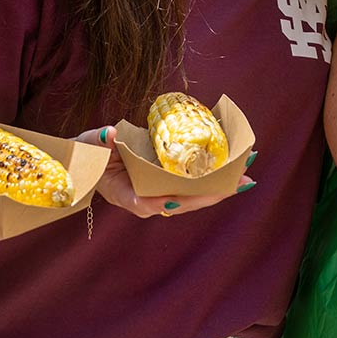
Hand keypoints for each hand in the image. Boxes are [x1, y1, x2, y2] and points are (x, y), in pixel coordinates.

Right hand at [78, 128, 252, 219]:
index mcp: (125, 195)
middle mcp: (146, 200)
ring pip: (193, 197)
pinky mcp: (169, 185)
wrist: (93, 161)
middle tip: (238, 183)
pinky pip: (194, 186)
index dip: (162, 202)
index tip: (178, 200)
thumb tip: (111, 133)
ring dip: (220, 188)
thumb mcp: (91, 147)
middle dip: (210, 194)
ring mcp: (160, 194)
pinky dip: (214, 180)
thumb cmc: (91, 156)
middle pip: (182, 202)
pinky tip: (234, 172)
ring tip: (245, 177)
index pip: (144, 203)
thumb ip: (100, 141)